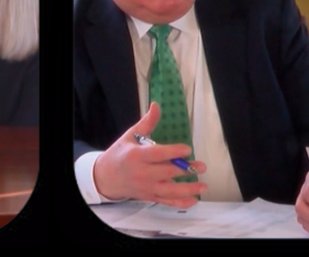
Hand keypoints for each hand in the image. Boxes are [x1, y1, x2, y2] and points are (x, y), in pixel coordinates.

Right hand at [89, 101, 207, 206]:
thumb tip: (156, 106)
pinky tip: (193, 199)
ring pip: (170, 190)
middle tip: (201, 166)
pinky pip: (167, 202)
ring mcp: (146, 187)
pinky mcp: (149, 196)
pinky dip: (181, 203)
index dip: (173, 152)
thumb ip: (147, 123)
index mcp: (136, 155)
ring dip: (188, 189)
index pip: (157, 154)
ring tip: (202, 185)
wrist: (105, 177)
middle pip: (167, 172)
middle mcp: (142, 173)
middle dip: (186, 170)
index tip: (187, 149)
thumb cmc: (119, 154)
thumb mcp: (130, 136)